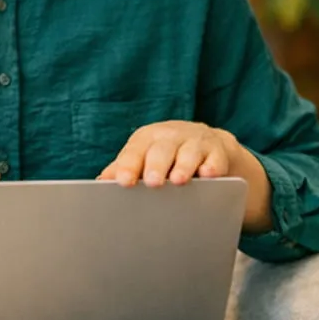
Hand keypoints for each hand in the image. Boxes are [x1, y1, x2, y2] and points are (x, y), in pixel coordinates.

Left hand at [99, 120, 238, 187]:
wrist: (207, 142)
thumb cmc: (166, 154)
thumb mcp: (144, 156)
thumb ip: (123, 168)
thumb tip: (102, 181)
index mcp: (148, 138)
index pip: (135, 151)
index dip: (128, 166)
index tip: (123, 181)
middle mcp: (171, 136)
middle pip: (162, 149)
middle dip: (156, 165)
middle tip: (152, 182)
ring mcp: (196, 142)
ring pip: (189, 152)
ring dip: (184, 166)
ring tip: (178, 180)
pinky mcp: (217, 152)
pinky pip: (215, 160)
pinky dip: (212, 167)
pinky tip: (208, 176)